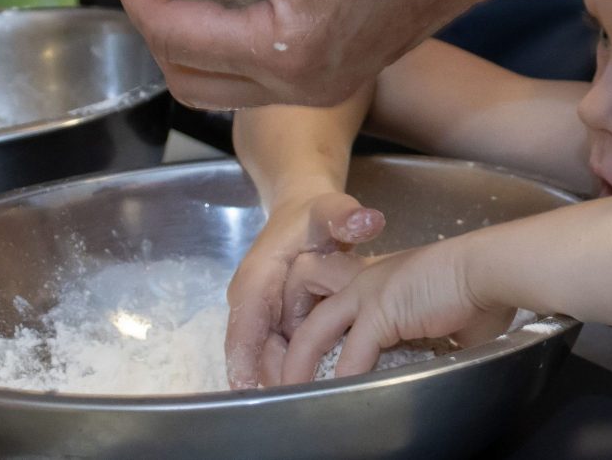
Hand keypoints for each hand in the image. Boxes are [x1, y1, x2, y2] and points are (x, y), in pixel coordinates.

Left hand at [118, 0, 516, 107]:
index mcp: (282, 52)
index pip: (172, 36)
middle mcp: (300, 87)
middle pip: (186, 78)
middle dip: (157, 22)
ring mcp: (323, 86)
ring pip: (220, 84)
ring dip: (191, 36)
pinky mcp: (338, 73)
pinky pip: (259, 74)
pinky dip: (230, 39)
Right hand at [225, 192, 384, 388]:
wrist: (303, 213)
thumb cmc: (314, 216)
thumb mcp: (331, 210)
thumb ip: (346, 216)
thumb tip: (367, 221)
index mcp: (257, 277)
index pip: (245, 323)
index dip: (244, 358)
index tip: (250, 390)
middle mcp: (250, 300)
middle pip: (254, 350)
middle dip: (275, 376)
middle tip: (307, 400)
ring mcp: (259, 314)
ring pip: (265, 356)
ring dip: (285, 376)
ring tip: (316, 399)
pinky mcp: (270, 323)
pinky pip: (277, 352)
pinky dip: (293, 368)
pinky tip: (318, 383)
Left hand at [278, 238, 515, 384]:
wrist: (490, 269)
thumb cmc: (480, 291)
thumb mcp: (448, 316)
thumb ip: (435, 336)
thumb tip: (447, 362)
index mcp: (381, 279)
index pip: (334, 299)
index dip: (319, 328)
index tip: (313, 357)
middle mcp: (366, 280)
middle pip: (309, 309)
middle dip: (291, 342)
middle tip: (283, 375)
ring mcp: (368, 291)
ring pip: (315, 330)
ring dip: (300, 364)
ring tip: (293, 392)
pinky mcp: (380, 308)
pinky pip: (351, 353)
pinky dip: (343, 378)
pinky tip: (337, 397)